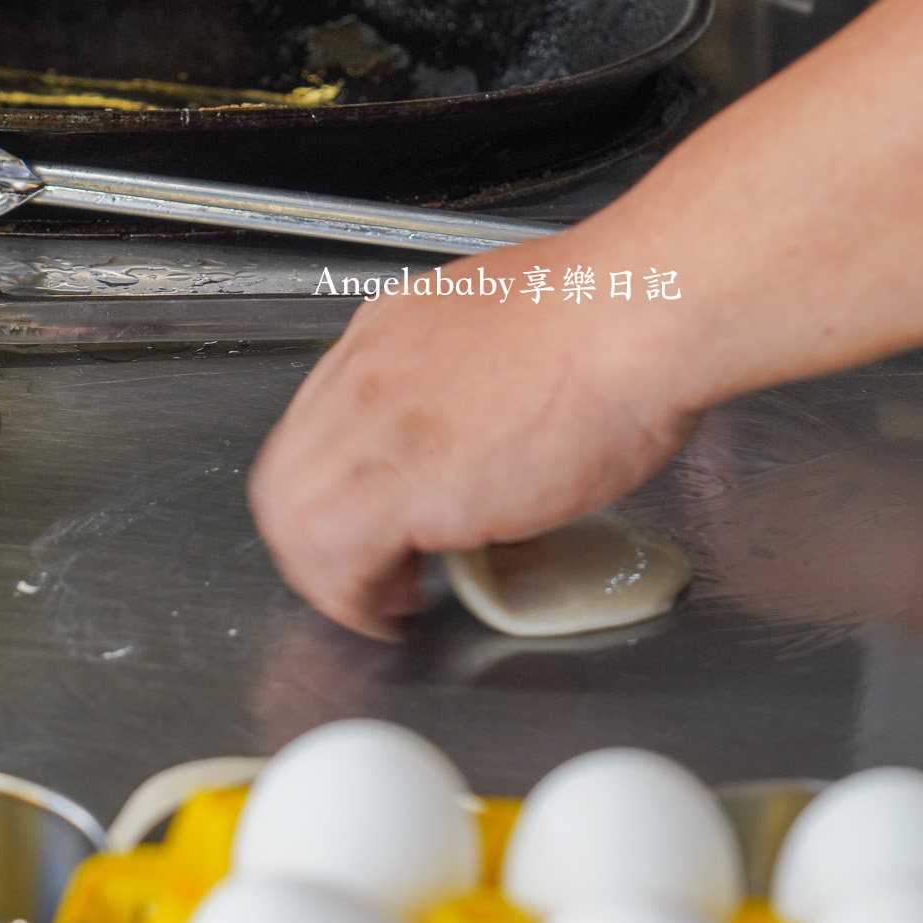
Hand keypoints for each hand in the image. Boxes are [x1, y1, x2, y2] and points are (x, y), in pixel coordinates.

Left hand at [246, 243, 701, 637]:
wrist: (636, 312)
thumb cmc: (616, 315)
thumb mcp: (517, 331)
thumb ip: (483, 380)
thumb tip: (498, 419)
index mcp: (394, 332)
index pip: (319, 424)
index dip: (336, 485)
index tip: (371, 518)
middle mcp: (367, 373)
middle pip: (286, 474)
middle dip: (314, 539)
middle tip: (363, 575)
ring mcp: (375, 424)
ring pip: (292, 518)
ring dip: (329, 575)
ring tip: (381, 601)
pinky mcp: (400, 484)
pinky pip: (333, 559)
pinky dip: (352, 599)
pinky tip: (393, 611)